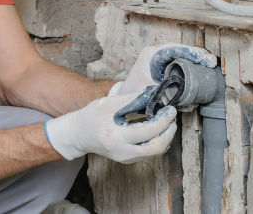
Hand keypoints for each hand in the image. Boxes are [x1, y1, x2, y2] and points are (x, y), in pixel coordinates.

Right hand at [45, 93, 176, 163]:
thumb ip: (130, 99)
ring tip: (166, 121)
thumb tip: (151, 93)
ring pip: (154, 152)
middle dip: (169, 132)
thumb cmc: (92, 117)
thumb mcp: (108, 103)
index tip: (170, 110)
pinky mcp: (128, 159)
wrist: (80, 134)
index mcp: (116, 137)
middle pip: (156, 148)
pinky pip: (148, 152)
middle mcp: (122, 152)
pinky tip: (156, 128)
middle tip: (172, 117)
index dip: (163, 121)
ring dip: (164, 137)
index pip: (148, 131)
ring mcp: (125, 158)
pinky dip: (156, 140)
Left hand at [109, 43, 216, 96]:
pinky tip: (203, 70)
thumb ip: (165, 94)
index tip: (202, 57)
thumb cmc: (134, 94)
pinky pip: (180, 64)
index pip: (172, 49)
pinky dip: (191, 68)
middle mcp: (156, 54)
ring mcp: (161, 61)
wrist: (126, 98)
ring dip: (195, 61)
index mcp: (150, 55)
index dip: (189, 52)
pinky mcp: (166, 68)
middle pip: (180, 51)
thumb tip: (184, 99)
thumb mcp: (149, 93)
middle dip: (196, 55)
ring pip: (181, 57)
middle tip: (211, 61)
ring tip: (210, 64)